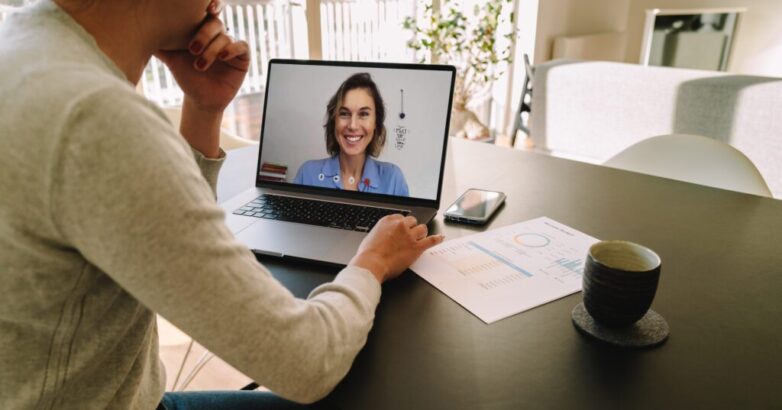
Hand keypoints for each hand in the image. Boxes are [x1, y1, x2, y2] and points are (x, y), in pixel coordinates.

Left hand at [153, 2, 248, 156]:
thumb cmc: (186, 76)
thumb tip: (137, 30)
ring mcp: (231, 45)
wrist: (200, 100)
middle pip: (215, 23)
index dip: (207, 6)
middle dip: (204, 34)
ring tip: (200, 65)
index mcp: (202, 30)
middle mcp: (218, 35)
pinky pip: (242, 46)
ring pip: (225, 37)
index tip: (205, 8)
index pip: (205, 13)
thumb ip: (160, 44)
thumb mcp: (171, 58)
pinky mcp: (242, 57)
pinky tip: (222, 57)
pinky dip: (232, 49)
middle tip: (192, 48)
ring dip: (212, 50)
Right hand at [349, 215, 444, 282]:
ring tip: (420, 239)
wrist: (371, 264)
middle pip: (412, 221)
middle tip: (410, 236)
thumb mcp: (371, 237)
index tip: (402, 229)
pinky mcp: (416, 247)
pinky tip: (441, 238)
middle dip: (412, 228)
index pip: (400, 218)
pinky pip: (431, 240)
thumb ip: (381, 233)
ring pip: (422, 229)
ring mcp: (409, 236)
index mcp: (388, 221)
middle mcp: (400, 226)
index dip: (402, 225)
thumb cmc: (367, 254)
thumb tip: (384, 237)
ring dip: (421, 233)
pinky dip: (437, 239)